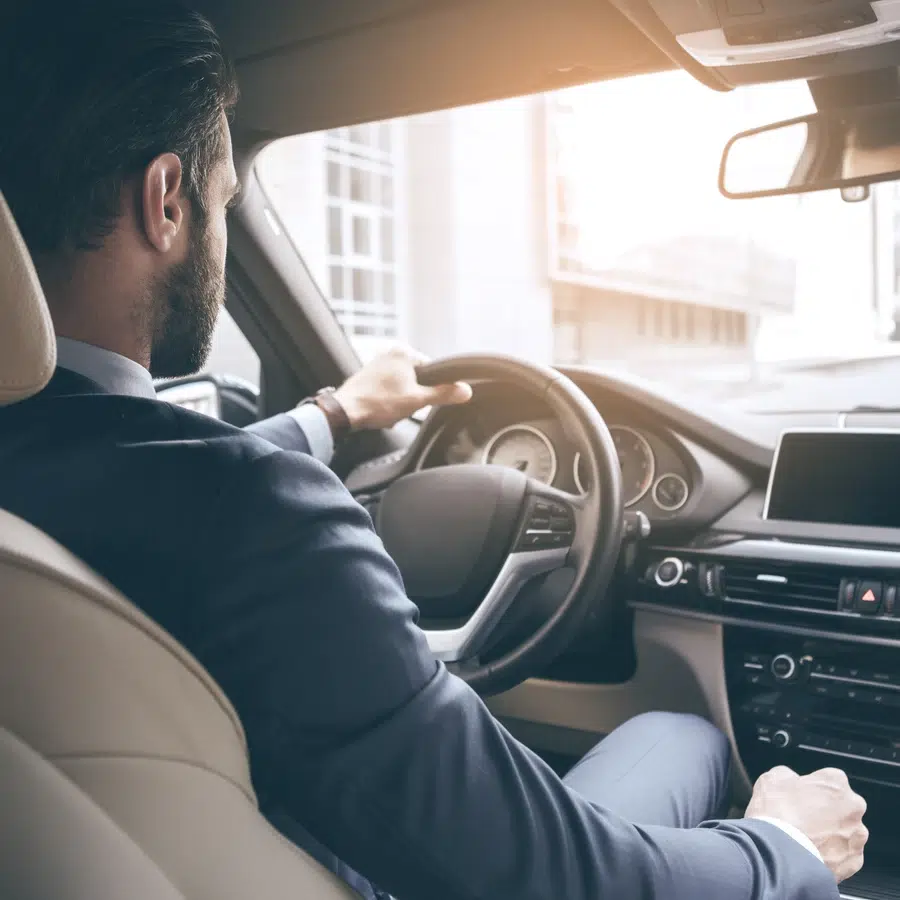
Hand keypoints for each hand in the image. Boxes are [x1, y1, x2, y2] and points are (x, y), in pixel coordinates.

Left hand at [333, 344, 471, 430]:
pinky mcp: (367, 376)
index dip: (430, 389)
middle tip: (402, 407)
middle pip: (416, 380)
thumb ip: (443, 394)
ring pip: (402, 387)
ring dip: (400, 401)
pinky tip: (381, 410)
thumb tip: (466, 390)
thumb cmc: (379, 404)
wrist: (345, 412)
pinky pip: (387, 390)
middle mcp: (389, 353)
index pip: (431, 371)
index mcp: (404, 353)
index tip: (421, 401)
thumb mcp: (417, 401)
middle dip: (412, 397)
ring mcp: (376, 364)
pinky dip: (388, 401)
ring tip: (389, 409)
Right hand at [746, 765, 867, 881]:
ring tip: (805, 839)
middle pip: (841, 806)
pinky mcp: (853, 863)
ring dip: (831, 833)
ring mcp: (856, 837)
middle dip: (826, 810)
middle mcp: (854, 808)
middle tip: (802, 818)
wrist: (778, 854)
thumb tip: (792, 782)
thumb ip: (789, 776)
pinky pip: (845, 856)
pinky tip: (812, 853)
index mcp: (836, 783)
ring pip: (845, 831)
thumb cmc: (776, 813)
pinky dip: (832, 855)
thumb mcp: (772, 778)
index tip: (799, 795)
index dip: (811, 787)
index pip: (828, 779)